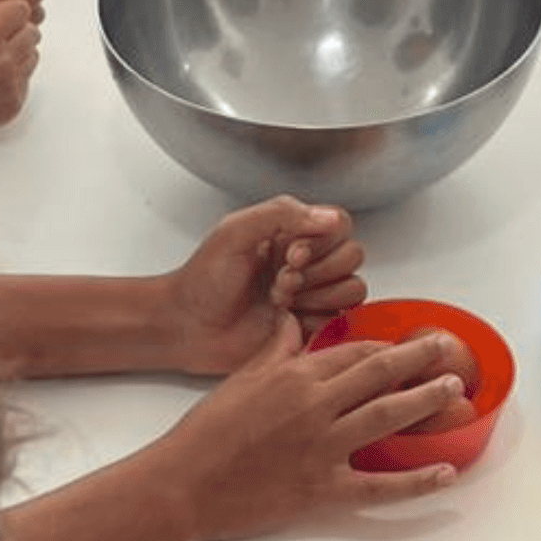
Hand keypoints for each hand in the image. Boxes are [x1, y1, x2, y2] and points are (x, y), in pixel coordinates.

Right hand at [158, 316, 459, 540]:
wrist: (183, 483)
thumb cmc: (206, 432)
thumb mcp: (240, 377)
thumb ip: (274, 348)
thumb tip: (290, 320)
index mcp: (295, 375)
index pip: (355, 352)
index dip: (388, 347)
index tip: (409, 344)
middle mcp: (316, 406)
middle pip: (380, 376)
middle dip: (419, 361)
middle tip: (447, 353)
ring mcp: (323, 448)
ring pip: (388, 418)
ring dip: (426, 402)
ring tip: (455, 391)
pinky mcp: (323, 489)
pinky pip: (381, 486)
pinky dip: (417, 481)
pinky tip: (445, 472)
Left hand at [164, 196, 365, 375]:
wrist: (187, 326)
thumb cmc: (203, 280)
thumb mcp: (235, 231)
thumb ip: (281, 213)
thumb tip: (327, 217)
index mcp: (291, 232)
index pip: (339, 223)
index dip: (322, 240)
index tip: (289, 252)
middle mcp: (307, 261)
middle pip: (352, 255)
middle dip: (318, 270)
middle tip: (279, 279)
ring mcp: (312, 294)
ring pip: (353, 288)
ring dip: (318, 295)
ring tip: (280, 299)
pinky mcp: (312, 326)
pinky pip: (343, 320)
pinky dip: (317, 319)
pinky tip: (286, 319)